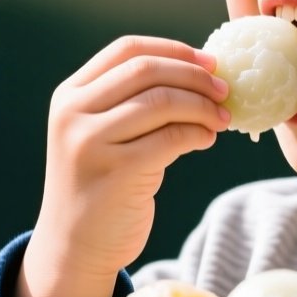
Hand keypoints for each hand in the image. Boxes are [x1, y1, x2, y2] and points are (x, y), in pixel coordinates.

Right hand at [14, 36, 232, 296]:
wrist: (75, 247)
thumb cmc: (103, 184)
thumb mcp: (104, 133)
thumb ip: (136, 101)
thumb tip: (204, 72)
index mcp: (70, 94)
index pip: (127, 49)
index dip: (174, 49)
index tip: (209, 60)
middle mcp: (73, 113)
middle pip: (147, 71)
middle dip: (195, 76)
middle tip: (226, 89)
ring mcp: (89, 142)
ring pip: (161, 101)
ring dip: (202, 106)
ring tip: (222, 119)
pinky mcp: (115, 173)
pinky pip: (170, 139)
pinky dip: (198, 134)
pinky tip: (207, 140)